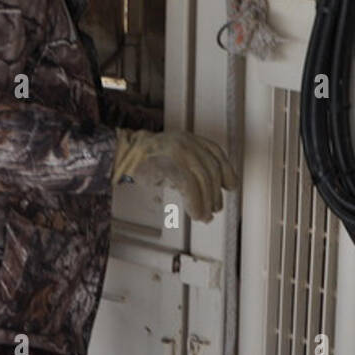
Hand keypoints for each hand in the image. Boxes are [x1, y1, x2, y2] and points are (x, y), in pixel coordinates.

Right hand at [113, 129, 237, 220]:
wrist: (124, 155)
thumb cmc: (148, 160)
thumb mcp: (174, 157)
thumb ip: (192, 167)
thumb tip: (212, 191)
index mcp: (190, 139)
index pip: (216, 153)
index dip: (226, 170)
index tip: (231, 185)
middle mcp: (187, 142)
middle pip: (210, 169)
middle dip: (215, 193)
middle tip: (214, 209)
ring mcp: (177, 151)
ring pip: (202, 179)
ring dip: (206, 202)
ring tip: (204, 216)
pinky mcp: (168, 164)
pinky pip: (188, 186)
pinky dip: (195, 202)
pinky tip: (195, 213)